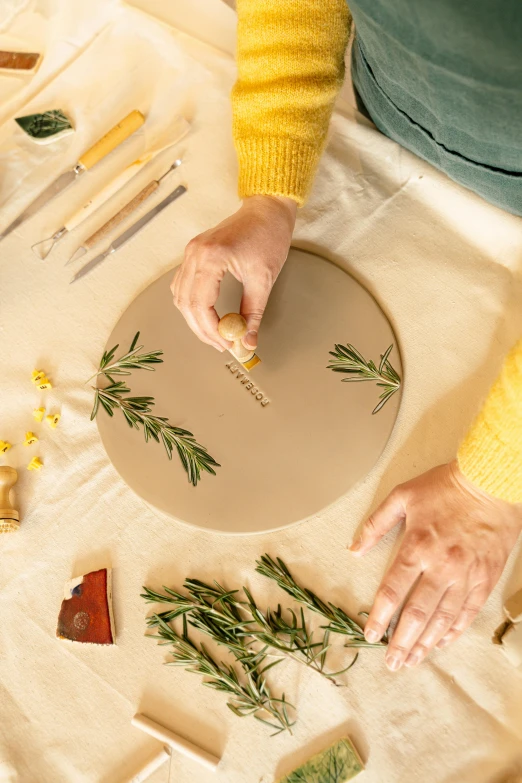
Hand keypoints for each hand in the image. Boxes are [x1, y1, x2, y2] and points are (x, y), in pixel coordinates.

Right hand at [171, 195, 296, 350]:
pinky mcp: (194, 252)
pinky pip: (182, 284)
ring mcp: (191, 251)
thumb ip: (254, 313)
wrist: (266, 209)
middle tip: (222, 344)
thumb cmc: (268, 236)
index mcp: (212, 257)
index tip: (227, 343)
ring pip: (180, 296)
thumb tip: (248, 340)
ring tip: (217, 333)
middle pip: (186, 303)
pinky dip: (191, 303)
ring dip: (195, 318)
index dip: (212, 330)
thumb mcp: (264, 279)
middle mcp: (195, 253)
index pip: (200, 304)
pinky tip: (207, 314)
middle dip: (202, 329)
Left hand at [350, 461, 521, 669]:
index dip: (380, 617)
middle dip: (402, 642)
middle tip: (392, 663)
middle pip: (417, 613)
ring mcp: (465, 574)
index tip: (370, 635)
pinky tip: (442, 642)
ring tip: (413, 660)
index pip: (393, 591)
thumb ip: (375, 524)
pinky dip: (454, 630)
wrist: (491, 482)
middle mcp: (441, 565)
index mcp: (417, 546)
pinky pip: (468, 611)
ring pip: (443, 618)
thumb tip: (353, 549)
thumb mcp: (402, 496)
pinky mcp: (485, 577)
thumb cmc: (445, 487)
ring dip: (426, 642)